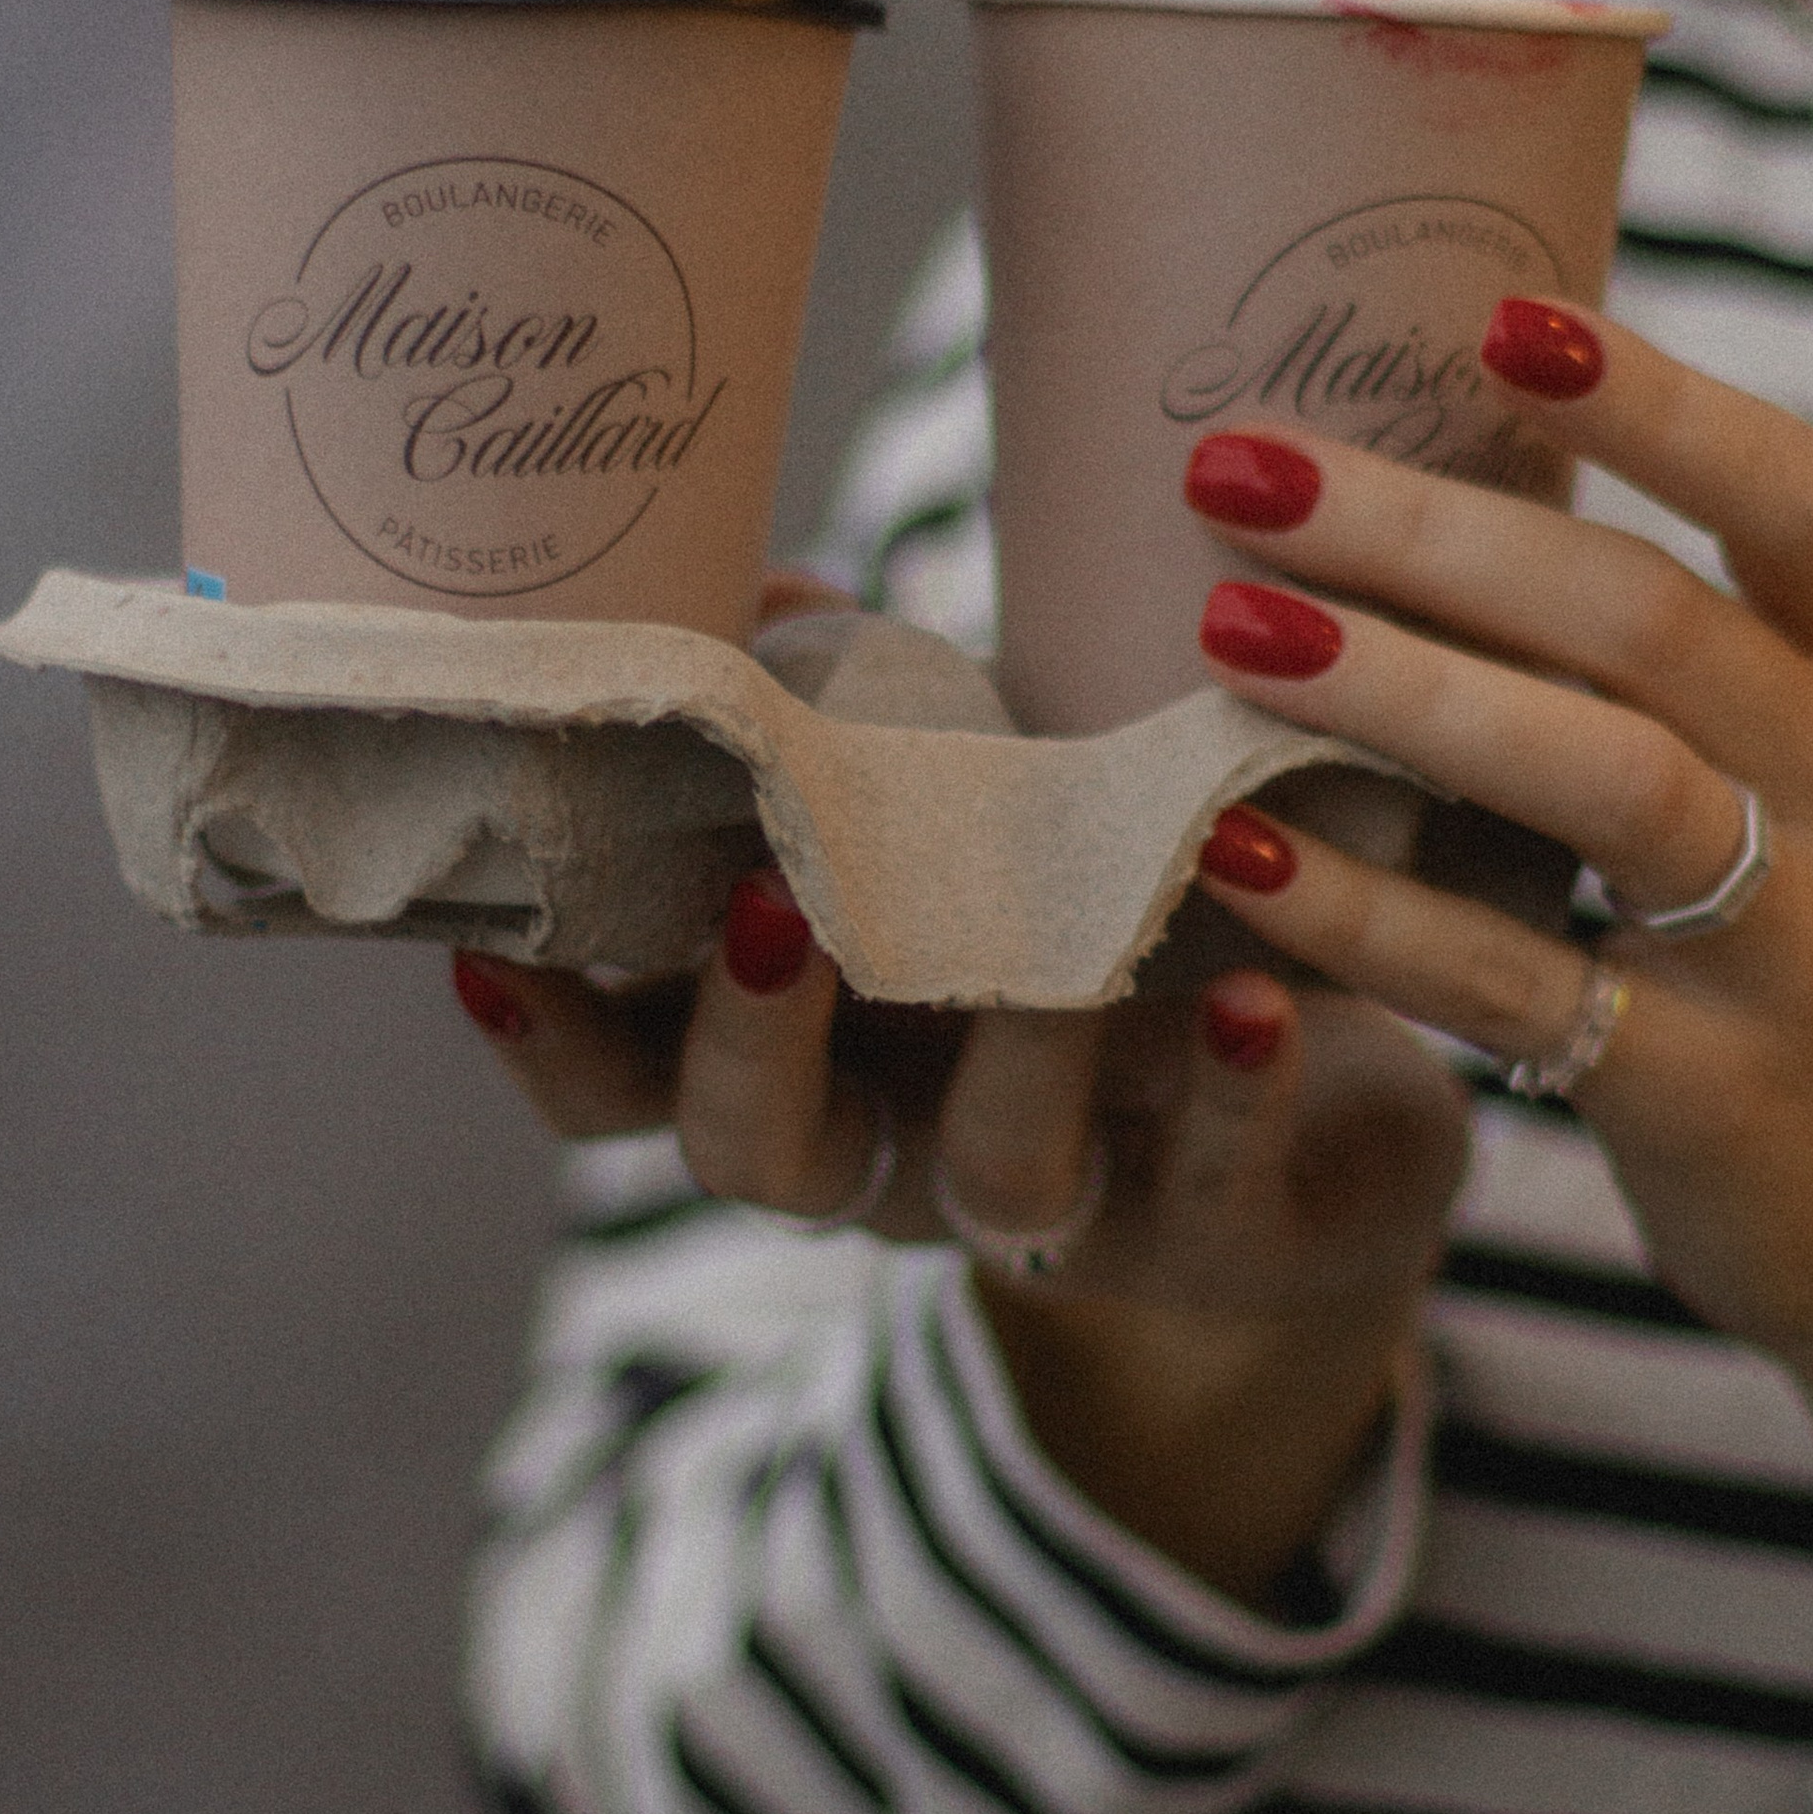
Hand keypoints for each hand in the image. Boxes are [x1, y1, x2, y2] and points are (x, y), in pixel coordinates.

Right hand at [448, 595, 1468, 1610]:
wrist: (1323, 1108)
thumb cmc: (1088, 928)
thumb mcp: (964, 815)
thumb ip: (851, 723)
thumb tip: (756, 579)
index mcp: (800, 1059)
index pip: (620, 1080)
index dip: (549, 1035)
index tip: (489, 951)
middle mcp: (899, 1152)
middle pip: (758, 1157)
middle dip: (745, 1044)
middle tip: (765, 908)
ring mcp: (1054, 1210)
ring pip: (992, 1177)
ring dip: (1014, 1064)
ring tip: (1057, 966)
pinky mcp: (1218, 1234)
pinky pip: (1210, 1182)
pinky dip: (1229, 1091)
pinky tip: (1259, 1001)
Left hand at [1178, 305, 1812, 1697]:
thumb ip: (1679, 660)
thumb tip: (1426, 489)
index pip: (1797, 501)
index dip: (1660, 406)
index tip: (1503, 321)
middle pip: (1642, 620)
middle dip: (1429, 530)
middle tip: (1238, 468)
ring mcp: (1793, 946)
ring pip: (1596, 778)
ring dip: (1399, 690)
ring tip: (1224, 627)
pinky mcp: (1705, 1088)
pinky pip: (1516, 978)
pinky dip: (1369, 916)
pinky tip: (1236, 860)